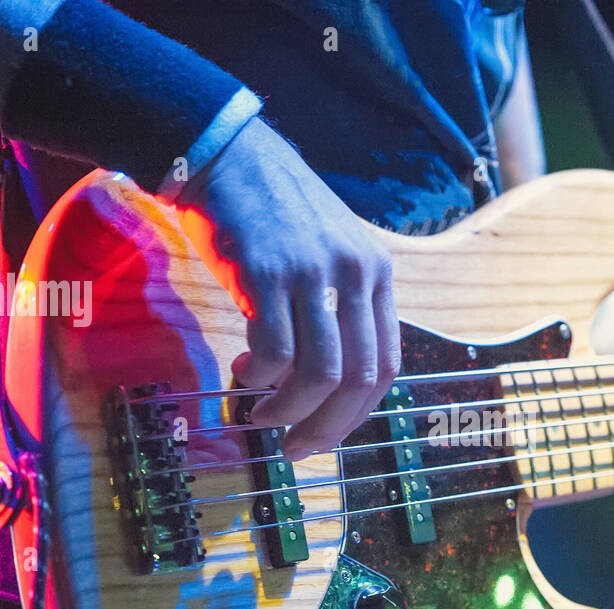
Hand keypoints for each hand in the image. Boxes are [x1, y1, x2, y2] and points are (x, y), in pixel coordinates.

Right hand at [174, 117, 399, 459]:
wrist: (228, 155)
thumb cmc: (273, 216)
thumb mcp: (328, 255)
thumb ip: (338, 310)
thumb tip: (326, 387)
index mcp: (377, 274)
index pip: (386, 365)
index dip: (357, 413)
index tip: (327, 436)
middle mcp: (355, 273)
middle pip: (358, 378)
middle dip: (327, 426)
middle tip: (296, 447)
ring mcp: (313, 271)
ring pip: (319, 373)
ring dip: (289, 409)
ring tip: (261, 415)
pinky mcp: (268, 270)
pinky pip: (274, 349)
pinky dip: (260, 377)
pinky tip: (243, 374)